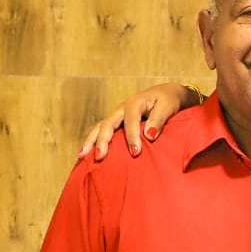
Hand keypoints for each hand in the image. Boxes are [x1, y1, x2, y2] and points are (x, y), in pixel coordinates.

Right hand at [79, 83, 198, 160]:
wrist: (166, 94)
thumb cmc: (168, 101)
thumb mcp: (167, 107)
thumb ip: (158, 120)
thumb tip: (149, 136)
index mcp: (135, 102)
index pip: (130, 120)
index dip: (131, 136)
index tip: (135, 152)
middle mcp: (122, 108)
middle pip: (108, 123)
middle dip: (103, 140)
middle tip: (100, 156)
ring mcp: (117, 115)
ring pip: (100, 127)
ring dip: (91, 141)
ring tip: (82, 155)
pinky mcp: (116, 123)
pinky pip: (101, 131)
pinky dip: (93, 141)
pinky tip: (85, 154)